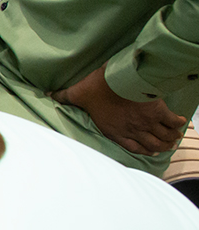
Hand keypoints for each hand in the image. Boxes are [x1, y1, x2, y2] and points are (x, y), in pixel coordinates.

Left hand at [51, 65, 186, 155]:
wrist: (119, 79)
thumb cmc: (98, 87)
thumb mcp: (78, 92)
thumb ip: (64, 96)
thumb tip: (48, 94)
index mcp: (114, 130)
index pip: (131, 147)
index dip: (142, 150)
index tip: (150, 151)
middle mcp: (132, 130)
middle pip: (152, 145)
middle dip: (160, 146)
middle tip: (166, 145)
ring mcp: (146, 122)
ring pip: (163, 137)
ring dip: (170, 138)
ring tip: (174, 138)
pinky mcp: (158, 111)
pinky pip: (172, 122)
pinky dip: (178, 124)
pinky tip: (180, 123)